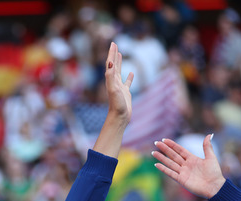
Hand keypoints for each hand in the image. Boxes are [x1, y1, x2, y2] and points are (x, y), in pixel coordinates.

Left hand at [92, 42, 132, 157]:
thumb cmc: (116, 104)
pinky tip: (132, 73)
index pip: (110, 63)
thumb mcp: (113, 88)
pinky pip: (128, 82)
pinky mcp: (126, 93)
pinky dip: (130, 77)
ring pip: (120, 72)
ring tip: (120, 54)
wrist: (119, 117)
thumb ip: (110, 75)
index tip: (113, 43)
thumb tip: (109, 62)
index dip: (111, 53)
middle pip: (113, 65)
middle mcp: (114, 82)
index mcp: (110, 79)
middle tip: (115, 44)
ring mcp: (120, 87)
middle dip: (114, 54)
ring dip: (120, 63)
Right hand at [152, 135, 225, 198]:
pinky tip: (157, 165)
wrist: (214, 187)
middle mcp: (186, 165)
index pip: (180, 150)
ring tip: (153, 152)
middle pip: (173, 155)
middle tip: (156, 143)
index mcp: (192, 159)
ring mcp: (183, 172)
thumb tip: (209, 134)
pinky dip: (163, 169)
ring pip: (170, 163)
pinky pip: (170, 173)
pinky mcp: (181, 180)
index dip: (172, 145)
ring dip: (161, 158)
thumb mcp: (211, 158)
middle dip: (164, 149)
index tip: (164, 140)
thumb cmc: (214, 173)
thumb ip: (207, 147)